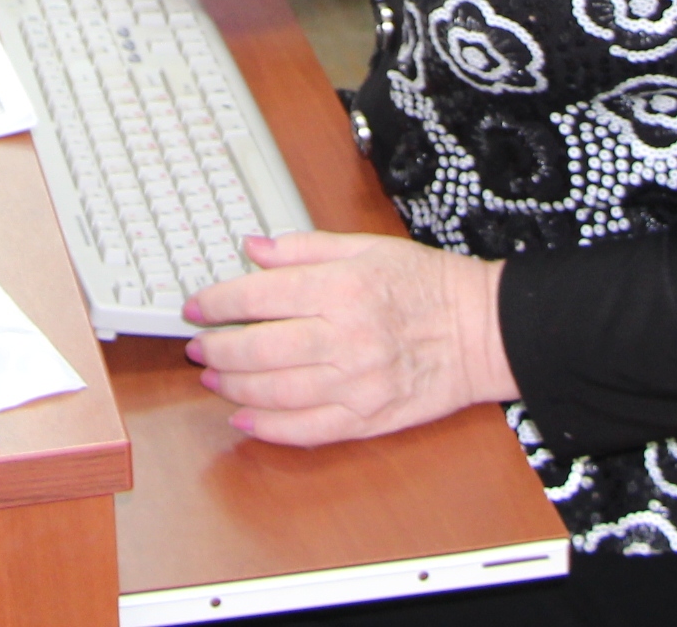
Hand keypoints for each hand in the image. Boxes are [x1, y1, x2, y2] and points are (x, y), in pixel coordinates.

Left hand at [183, 232, 515, 445]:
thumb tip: (252, 248)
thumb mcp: (364, 246)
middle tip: (196, 347)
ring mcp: (358, 383)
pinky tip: (245, 419)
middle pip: (259, 349)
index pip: (257, 297)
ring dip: (234, 388)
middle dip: (216, 349)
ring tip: (213, 378)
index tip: (195, 308)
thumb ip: (302, 247)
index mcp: (341, 288)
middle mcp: (346, 338)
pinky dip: (271, 429)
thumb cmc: (425, 284)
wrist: (481, 329)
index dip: (215, 303)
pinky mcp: (371, 417)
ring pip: (276, 392)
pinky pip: (310, 430)